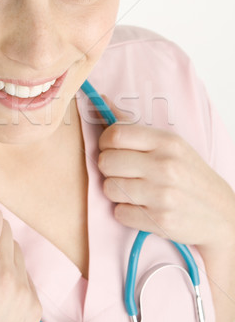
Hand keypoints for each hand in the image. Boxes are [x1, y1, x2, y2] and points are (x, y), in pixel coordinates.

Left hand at [98, 106, 234, 248]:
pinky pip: (120, 213)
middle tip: (122, 172)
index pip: (115, 135)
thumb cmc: (189, 176)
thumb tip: (102, 101)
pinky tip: (142, 208)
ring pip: (109, 188)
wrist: (221, 214)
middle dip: (108, 168)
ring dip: (116, 192)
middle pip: (106, 162)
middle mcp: (165, 166)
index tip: (111, 149)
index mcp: (167, 142)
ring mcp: (162, 194)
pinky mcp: (160, 220)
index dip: (105, 142)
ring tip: (133, 191)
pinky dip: (126, 213)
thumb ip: (133, 126)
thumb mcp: (170, 145)